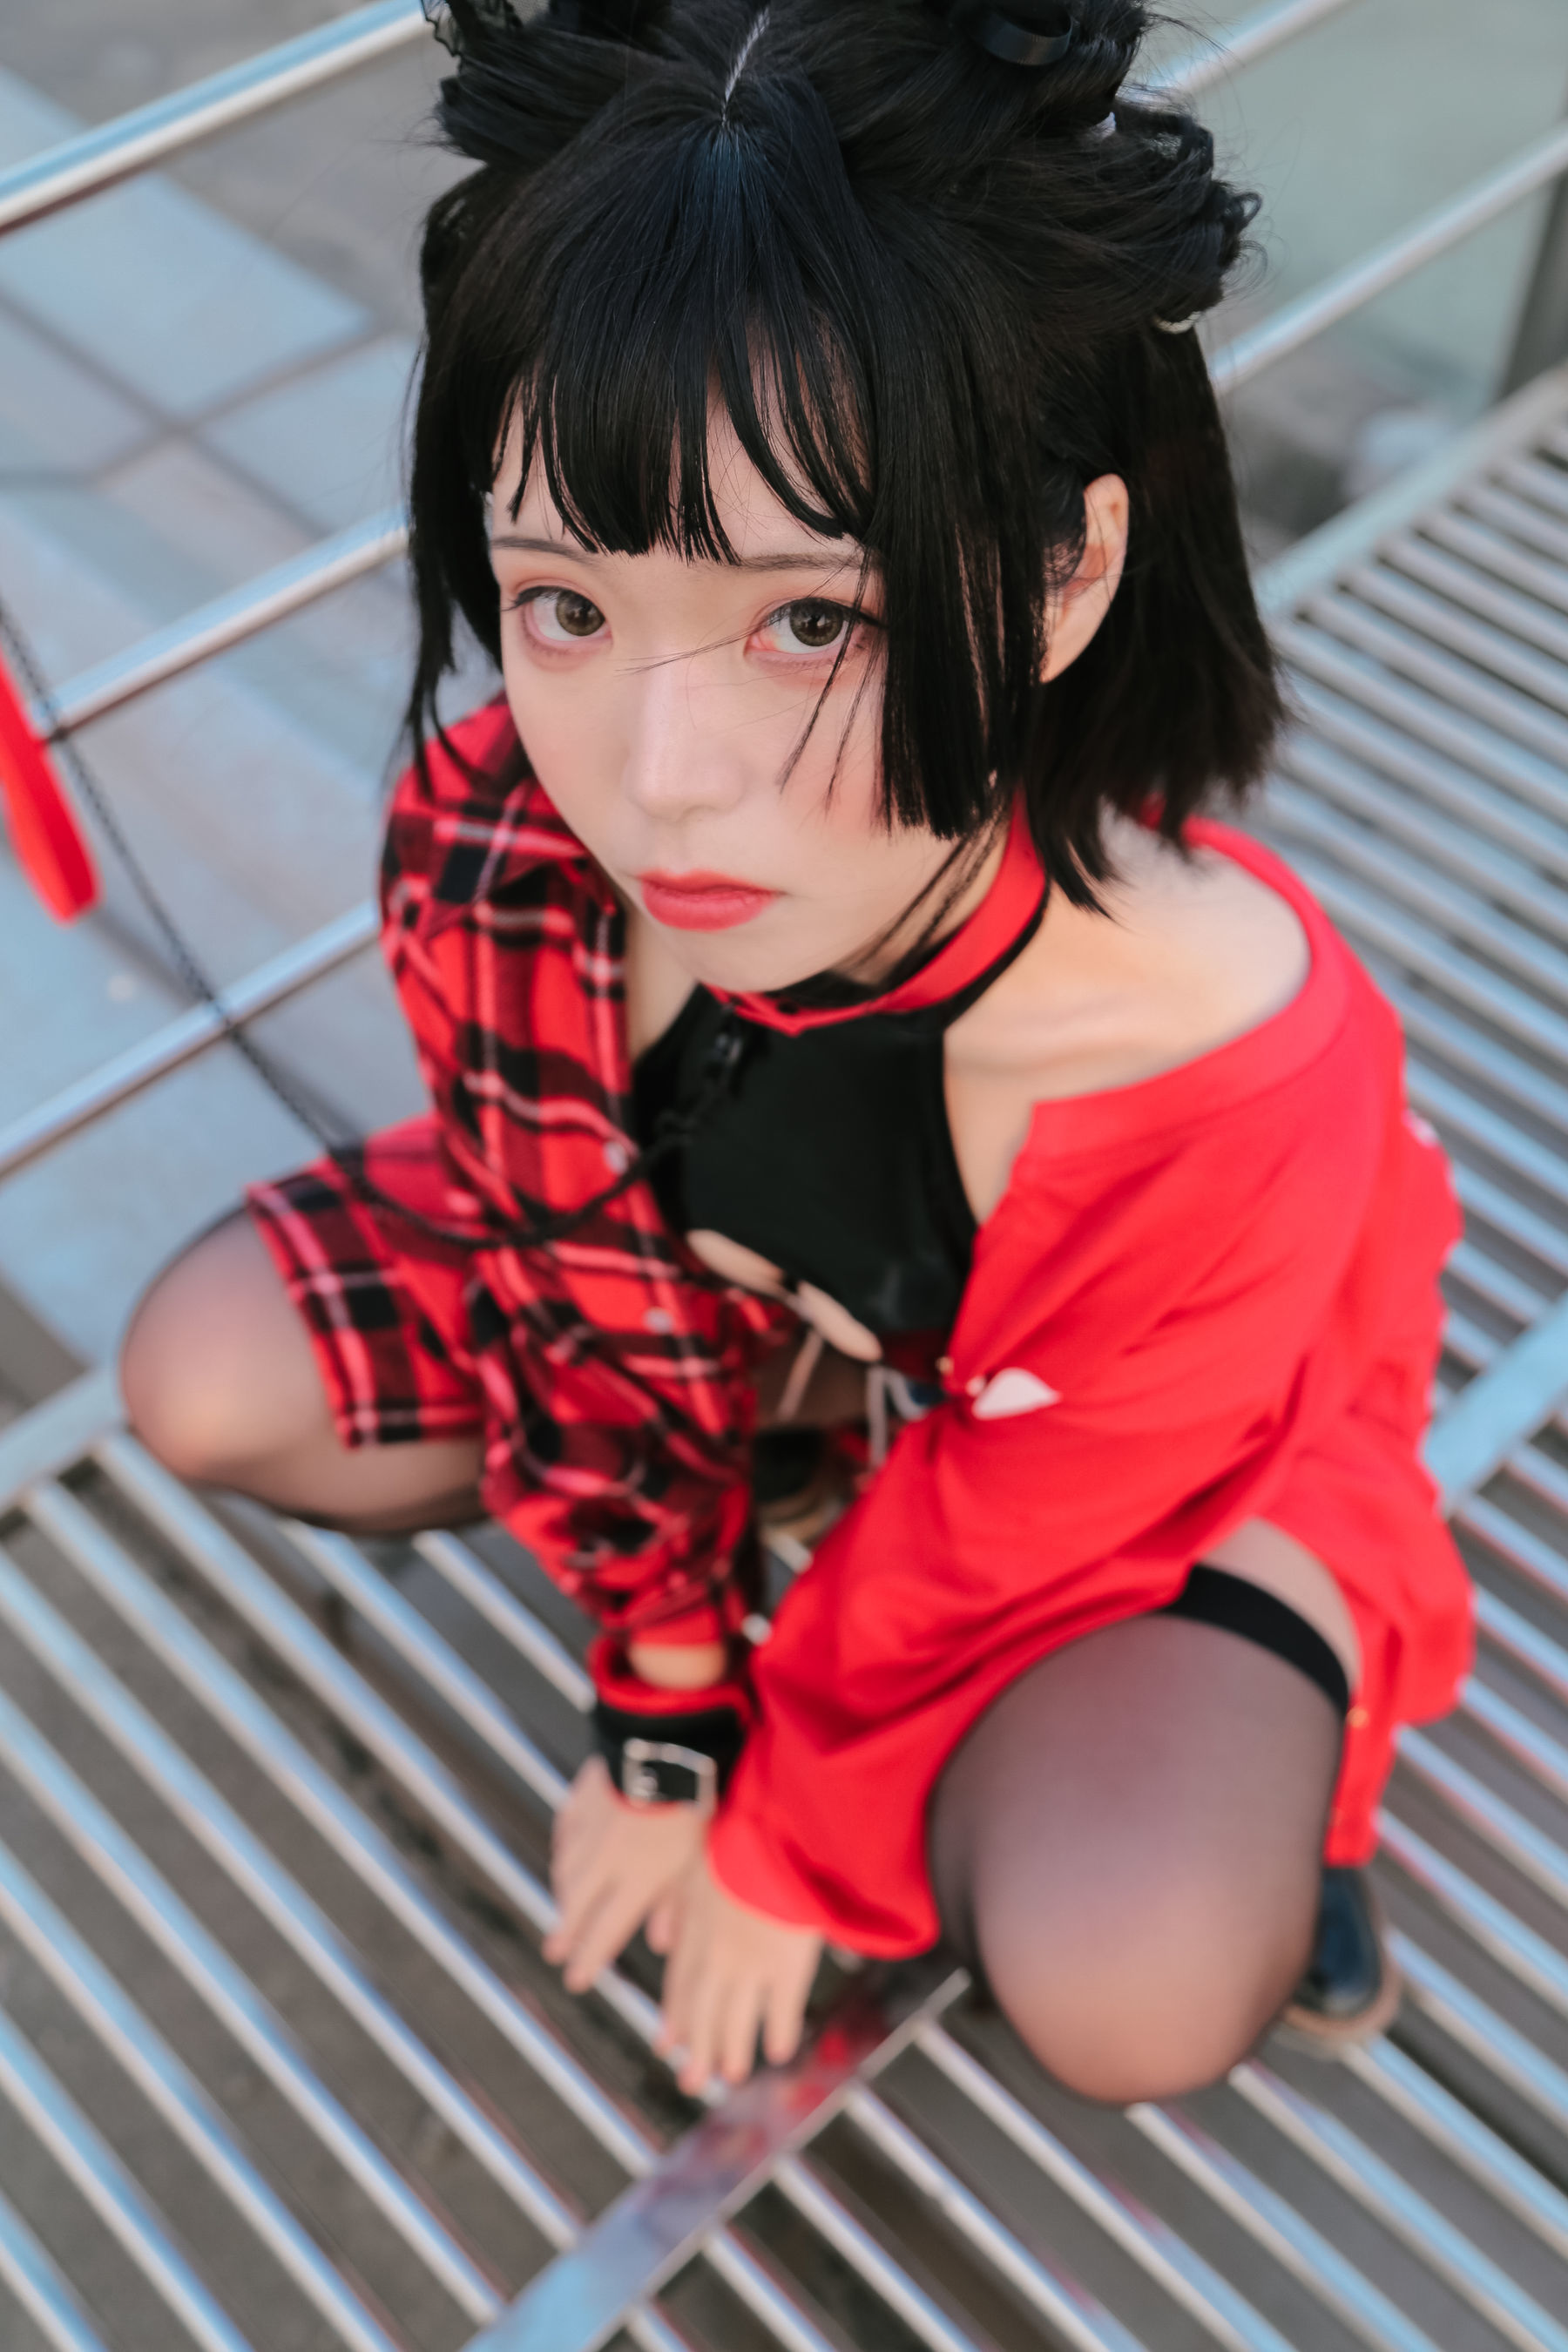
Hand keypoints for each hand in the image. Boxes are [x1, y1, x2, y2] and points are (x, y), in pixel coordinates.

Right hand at [544, 1756, 707, 1991]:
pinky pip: (567, 1830)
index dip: (589, 1958)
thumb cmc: (692, 1802)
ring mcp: (590, 1827)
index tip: (575, 1980)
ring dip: (564, 1894)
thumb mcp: (697, 1860)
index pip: (605, 1931)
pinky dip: (564, 1848)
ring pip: (568, 1870)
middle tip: (555, 1952)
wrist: (665, 1744)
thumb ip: (677, 1905)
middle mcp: (605, 1859)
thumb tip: (661, 1944)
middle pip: (578, 1905)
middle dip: (567, 1933)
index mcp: (635, 1879)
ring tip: (562, 1909)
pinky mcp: (585, 1796)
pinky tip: (563, 1854)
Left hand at [655, 1848, 822, 2093]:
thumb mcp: (693, 1869)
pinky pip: (781, 2009)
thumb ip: (676, 1908)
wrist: (773, 1834)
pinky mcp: (789, 1965)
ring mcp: (752, 1964)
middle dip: (696, 2049)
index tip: (669, 2045)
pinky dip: (777, 2032)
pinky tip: (777, 2052)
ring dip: (731, 2051)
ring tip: (729, 2076)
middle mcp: (717, 1956)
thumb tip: (660, 1942)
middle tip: (692, 2081)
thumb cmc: (736, 1839)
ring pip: (737, 2019)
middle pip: (703, 2011)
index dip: (675, 2018)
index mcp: (694, 1931)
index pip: (680, 1984)